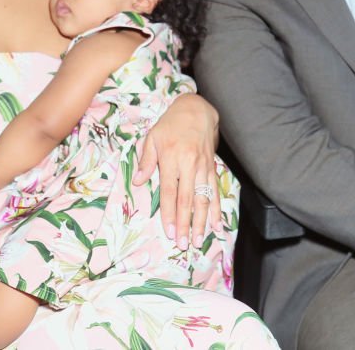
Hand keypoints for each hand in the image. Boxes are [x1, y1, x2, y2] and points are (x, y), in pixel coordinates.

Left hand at [133, 94, 221, 250]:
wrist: (197, 110)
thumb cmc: (170, 125)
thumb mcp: (152, 137)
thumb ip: (146, 161)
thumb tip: (137, 182)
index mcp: (172, 158)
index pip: (170, 191)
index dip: (170, 213)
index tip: (169, 231)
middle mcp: (189, 164)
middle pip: (188, 199)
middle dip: (185, 224)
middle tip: (184, 244)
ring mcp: (203, 167)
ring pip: (204, 198)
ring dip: (201, 221)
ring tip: (198, 240)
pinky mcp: (213, 167)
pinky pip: (215, 191)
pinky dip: (217, 209)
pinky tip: (217, 224)